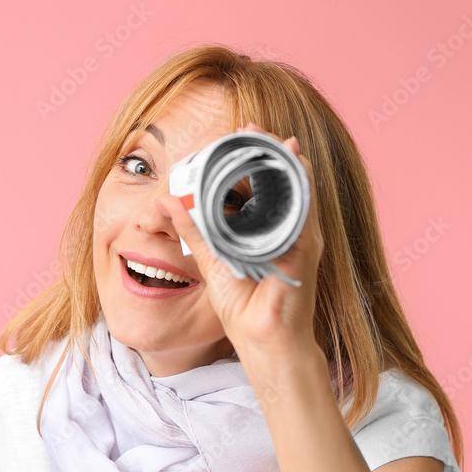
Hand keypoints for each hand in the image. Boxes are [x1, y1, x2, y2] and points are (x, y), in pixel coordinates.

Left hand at [155, 122, 325, 358]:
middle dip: (270, 150)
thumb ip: (193, 230)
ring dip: (286, 162)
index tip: (240, 131)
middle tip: (252, 126)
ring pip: (298, 190)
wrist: (265, 345)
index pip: (264, 184)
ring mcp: (302, 239)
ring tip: (275, 138)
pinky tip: (293, 168)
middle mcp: (289, 229)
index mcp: (267, 229)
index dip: (253, 156)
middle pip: (283, 180)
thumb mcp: (211, 260)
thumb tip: (165, 202)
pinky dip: (298, 189)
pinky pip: (304, 214)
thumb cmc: (245, 306)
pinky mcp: (306, 253)